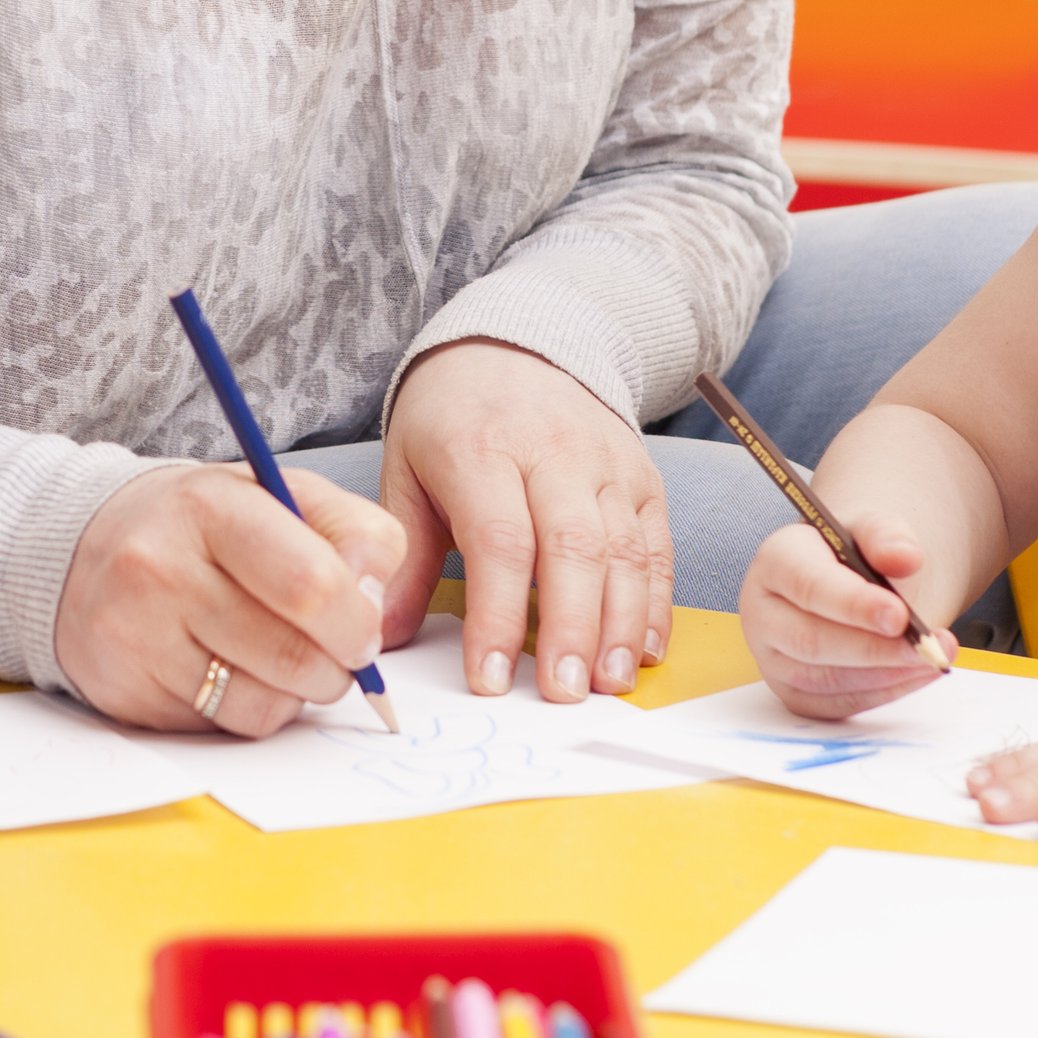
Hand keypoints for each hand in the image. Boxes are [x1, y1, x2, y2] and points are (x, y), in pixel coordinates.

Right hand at [54, 460, 406, 734]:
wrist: (85, 550)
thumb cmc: (202, 525)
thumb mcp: (284, 494)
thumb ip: (356, 533)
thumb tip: (375, 608)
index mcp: (210, 507)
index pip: (311, 583)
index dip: (357, 620)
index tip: (363, 629)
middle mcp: (160, 570)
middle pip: (294, 656)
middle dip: (337, 668)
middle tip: (335, 653)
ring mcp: (136, 637)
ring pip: (263, 706)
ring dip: (295, 694)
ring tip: (280, 658)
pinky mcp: (126, 693)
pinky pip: (224, 728)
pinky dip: (250, 710)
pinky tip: (234, 673)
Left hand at [378, 340, 670, 702]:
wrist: (516, 342)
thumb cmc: (451, 418)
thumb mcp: (407, 471)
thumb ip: (402, 555)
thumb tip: (381, 634)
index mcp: (481, 450)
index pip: (499, 541)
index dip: (498, 616)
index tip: (490, 679)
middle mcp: (553, 453)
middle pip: (572, 549)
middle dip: (571, 629)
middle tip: (563, 695)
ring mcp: (606, 464)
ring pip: (624, 551)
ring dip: (621, 626)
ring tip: (607, 685)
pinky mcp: (642, 478)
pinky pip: (657, 545)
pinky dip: (655, 602)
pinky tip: (644, 650)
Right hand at [737, 503, 948, 720]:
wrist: (851, 583)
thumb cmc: (856, 555)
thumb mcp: (873, 530)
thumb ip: (887, 536)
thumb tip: (905, 556)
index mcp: (775, 562)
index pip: (807, 585)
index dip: (853, 604)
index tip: (900, 616)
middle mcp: (762, 613)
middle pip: (809, 641)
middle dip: (874, 649)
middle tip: (925, 646)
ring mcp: (773, 658)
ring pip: (823, 680)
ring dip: (884, 675)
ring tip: (931, 658)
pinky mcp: (794, 692)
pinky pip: (836, 705)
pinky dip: (882, 694)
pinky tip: (915, 674)